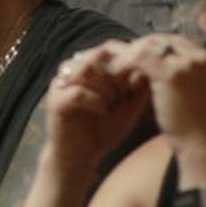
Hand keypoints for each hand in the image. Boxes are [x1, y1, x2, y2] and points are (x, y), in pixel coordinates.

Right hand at [46, 39, 151, 167]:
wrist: (80, 157)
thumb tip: (151, 68)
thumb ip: (138, 88)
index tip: (138, 79)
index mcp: (87, 68)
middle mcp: (71, 71)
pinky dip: (96, 101)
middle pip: (97, 55)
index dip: (126, 60)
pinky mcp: (54, 102)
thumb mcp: (128, 107)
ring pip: (86, 70)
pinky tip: (103, 111)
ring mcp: (60, 85)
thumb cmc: (103, 130)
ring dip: (106, 87)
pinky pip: (77, 92)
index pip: (107, 48)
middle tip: (124, 95)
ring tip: (114, 104)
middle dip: (117, 75)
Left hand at [108, 34, 205, 162]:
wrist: (203, 146)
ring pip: (149, 45)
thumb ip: (179, 77)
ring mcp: (188, 64)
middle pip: (162, 40)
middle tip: (119, 59)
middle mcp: (202, 57)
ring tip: (114, 67)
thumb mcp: (193, 94)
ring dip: (129, 54)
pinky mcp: (172, 74)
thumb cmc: (196, 128)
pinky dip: (125, 62)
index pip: (175, 42)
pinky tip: (114, 73)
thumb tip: (153, 70)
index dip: (152, 48)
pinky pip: (140, 57)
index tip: (134, 58)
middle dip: (138, 48)